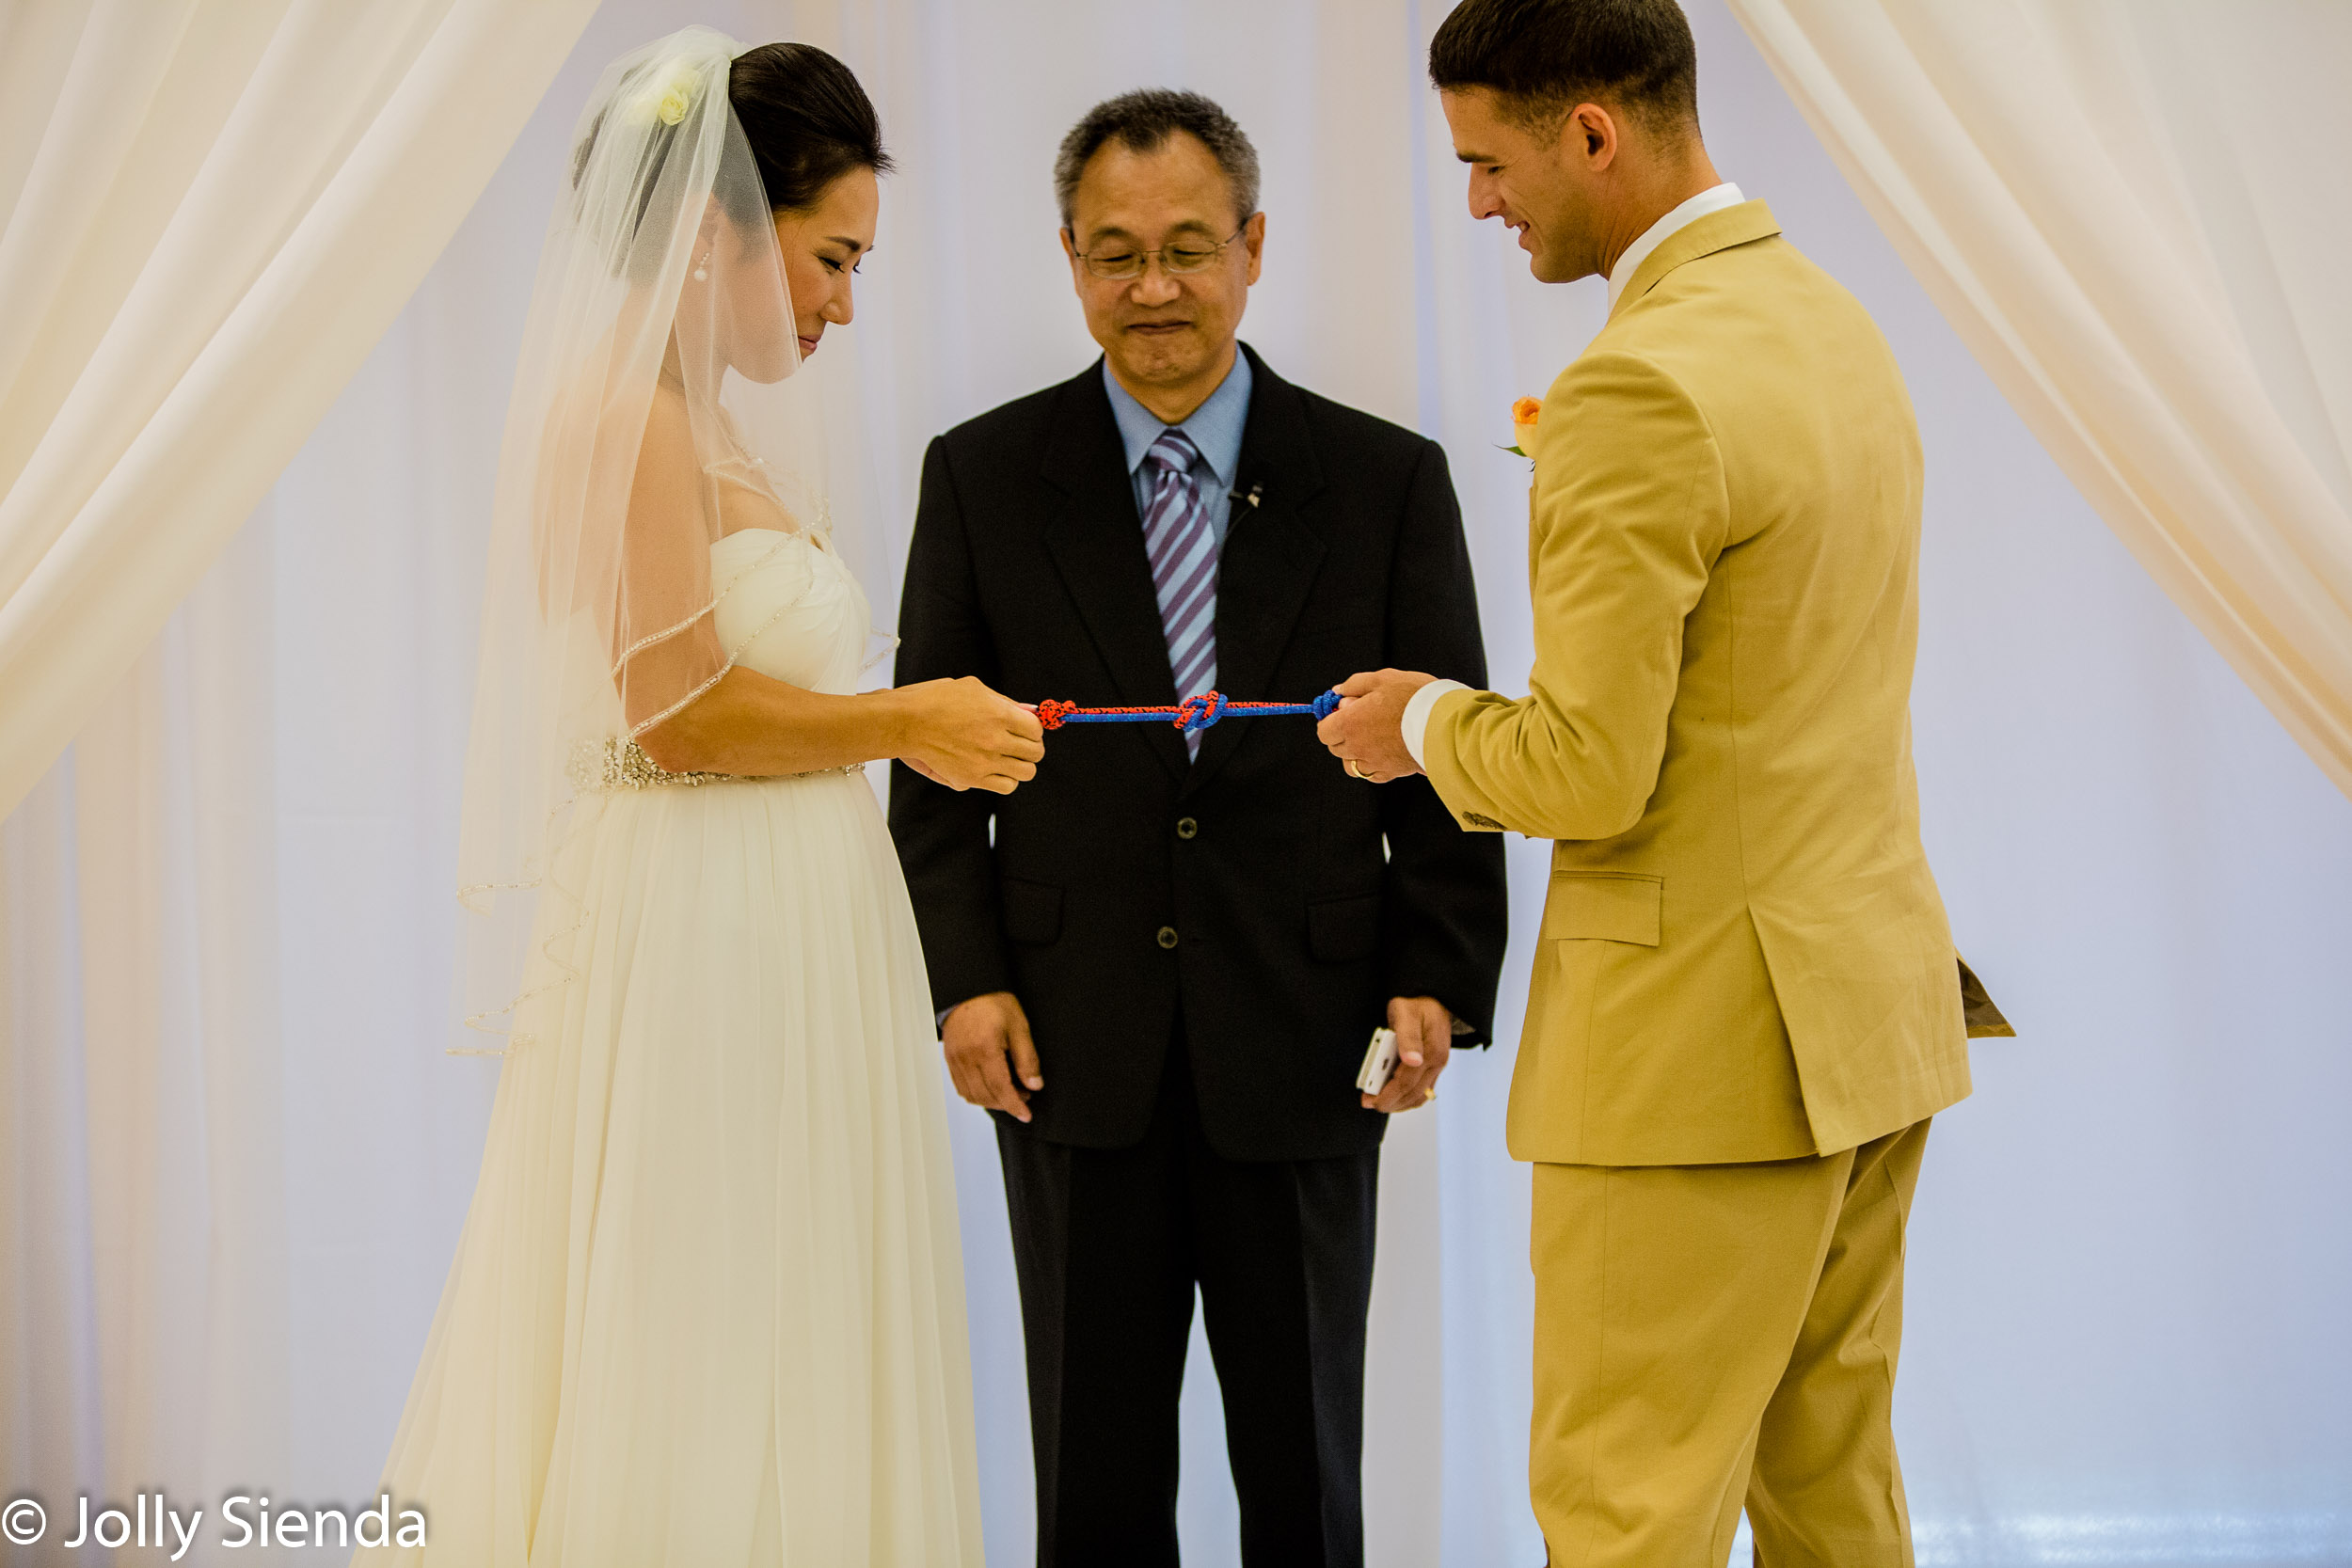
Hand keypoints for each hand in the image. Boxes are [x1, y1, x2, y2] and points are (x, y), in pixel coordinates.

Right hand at [896, 677, 1044, 794]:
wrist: (906, 722)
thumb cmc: (938, 700)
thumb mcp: (975, 689)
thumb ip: (1006, 702)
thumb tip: (1032, 711)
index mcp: (999, 715)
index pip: (1036, 729)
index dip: (1034, 729)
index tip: (1026, 729)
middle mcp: (995, 741)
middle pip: (1035, 753)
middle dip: (1031, 747)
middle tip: (1020, 744)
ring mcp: (984, 763)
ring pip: (1026, 773)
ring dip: (1021, 765)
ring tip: (1010, 758)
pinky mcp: (971, 779)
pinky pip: (1005, 786)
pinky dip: (1006, 779)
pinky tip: (996, 769)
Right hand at [941, 991, 1043, 1122]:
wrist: (968, 989)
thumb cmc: (994, 1003)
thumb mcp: (1019, 1027)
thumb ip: (1027, 1059)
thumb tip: (1034, 1085)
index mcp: (985, 1050)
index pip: (1000, 1088)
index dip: (1014, 1105)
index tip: (1026, 1115)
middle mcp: (966, 1058)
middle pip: (986, 1095)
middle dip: (1007, 1103)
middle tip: (1024, 1096)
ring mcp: (955, 1060)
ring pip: (972, 1095)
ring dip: (992, 1101)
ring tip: (1010, 1091)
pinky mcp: (949, 1060)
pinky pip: (961, 1087)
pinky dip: (977, 1094)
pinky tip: (990, 1087)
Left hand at [1317, 669, 1433, 783]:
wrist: (1444, 721)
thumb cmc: (1414, 696)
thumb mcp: (1382, 678)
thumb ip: (1354, 685)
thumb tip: (1338, 693)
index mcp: (1350, 723)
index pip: (1324, 731)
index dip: (1330, 720)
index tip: (1342, 711)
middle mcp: (1357, 747)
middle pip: (1336, 748)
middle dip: (1342, 734)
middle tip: (1362, 718)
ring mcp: (1373, 762)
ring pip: (1351, 765)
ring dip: (1354, 753)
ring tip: (1372, 738)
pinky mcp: (1391, 772)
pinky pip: (1371, 774)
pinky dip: (1371, 766)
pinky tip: (1383, 751)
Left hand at [1364, 995, 1451, 1112]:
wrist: (1432, 997)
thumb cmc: (1415, 1004)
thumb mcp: (1406, 1014)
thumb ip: (1408, 1037)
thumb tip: (1413, 1061)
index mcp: (1432, 1052)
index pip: (1407, 1084)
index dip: (1387, 1096)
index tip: (1370, 1101)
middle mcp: (1438, 1062)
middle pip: (1413, 1094)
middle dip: (1390, 1103)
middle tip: (1369, 1103)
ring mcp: (1437, 1066)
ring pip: (1419, 1096)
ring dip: (1399, 1103)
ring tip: (1379, 1101)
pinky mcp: (1434, 1066)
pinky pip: (1421, 1089)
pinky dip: (1406, 1096)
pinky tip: (1392, 1094)